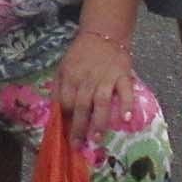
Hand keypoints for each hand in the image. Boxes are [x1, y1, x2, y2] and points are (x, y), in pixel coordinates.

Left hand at [52, 30, 134, 145]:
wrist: (103, 35)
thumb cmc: (81, 55)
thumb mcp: (63, 67)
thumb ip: (59, 88)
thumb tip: (55, 111)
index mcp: (70, 76)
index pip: (64, 101)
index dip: (64, 118)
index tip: (65, 134)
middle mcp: (86, 78)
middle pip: (81, 105)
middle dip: (79, 127)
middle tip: (78, 145)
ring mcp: (106, 77)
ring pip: (101, 101)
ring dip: (99, 121)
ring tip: (97, 138)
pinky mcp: (122, 75)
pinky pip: (125, 91)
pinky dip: (126, 104)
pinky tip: (126, 118)